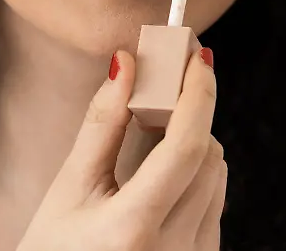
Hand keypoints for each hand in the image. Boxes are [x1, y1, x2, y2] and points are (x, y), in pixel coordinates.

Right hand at [17, 48, 225, 250]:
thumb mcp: (68, 188)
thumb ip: (103, 123)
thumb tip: (126, 63)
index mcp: (133, 228)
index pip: (186, 147)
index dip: (197, 94)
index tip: (198, 58)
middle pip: (209, 158)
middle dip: (191, 116)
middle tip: (164, 88)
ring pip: (217, 179)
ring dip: (195, 147)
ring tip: (153, 138)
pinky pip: (214, 206)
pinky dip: (195, 178)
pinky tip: (161, 177)